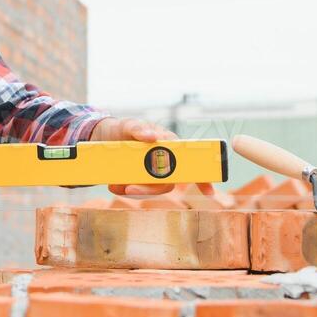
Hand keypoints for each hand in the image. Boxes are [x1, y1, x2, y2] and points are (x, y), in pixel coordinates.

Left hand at [89, 117, 216, 199]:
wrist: (106, 136)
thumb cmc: (126, 128)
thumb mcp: (129, 125)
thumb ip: (140, 129)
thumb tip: (153, 137)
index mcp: (170, 146)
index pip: (190, 161)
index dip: (202, 177)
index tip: (209, 192)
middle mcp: (165, 161)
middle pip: (167, 181)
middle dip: (150, 189)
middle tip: (130, 189)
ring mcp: (152, 172)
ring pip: (151, 188)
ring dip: (135, 191)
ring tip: (116, 186)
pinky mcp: (139, 179)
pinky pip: (137, 189)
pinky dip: (124, 189)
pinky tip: (113, 185)